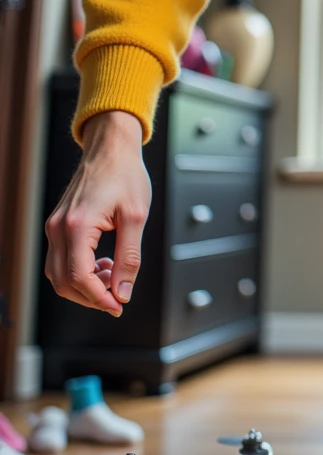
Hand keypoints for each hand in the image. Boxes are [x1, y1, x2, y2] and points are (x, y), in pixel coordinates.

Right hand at [44, 110, 150, 315]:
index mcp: (77, 226)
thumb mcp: (136, 217)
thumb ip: (129, 258)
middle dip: (91, 296)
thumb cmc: (125, 175)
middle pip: (64, 282)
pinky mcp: (58, 225)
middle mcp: (59, 228)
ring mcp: (55, 226)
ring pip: (58, 274)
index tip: (118, 305)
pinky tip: (103, 265)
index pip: (79, 278)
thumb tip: (123, 292)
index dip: (99, 298)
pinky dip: (79, 271)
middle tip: (118, 296)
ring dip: (84, 285)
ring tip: (113, 276)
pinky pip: (61, 260)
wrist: (111, 149)